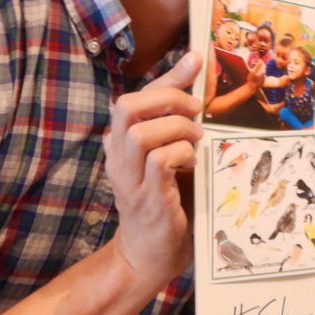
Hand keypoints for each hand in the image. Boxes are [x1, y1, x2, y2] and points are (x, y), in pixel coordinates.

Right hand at [104, 51, 204, 287]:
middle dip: (167, 99)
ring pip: (142, 133)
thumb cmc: (165, 200)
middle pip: (127, 107)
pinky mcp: (147, 199)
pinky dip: (181, 155)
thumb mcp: (167, 156)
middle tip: (195, 110)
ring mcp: (129, 179)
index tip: (196, 60)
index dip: (168, 76)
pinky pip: (160, 162)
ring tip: (195, 141)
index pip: (135, 97)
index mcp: (120, 143)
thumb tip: (196, 83)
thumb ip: (175, 124)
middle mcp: (117, 157)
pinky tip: (191, 164)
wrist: (149, 254)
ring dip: (177, 129)